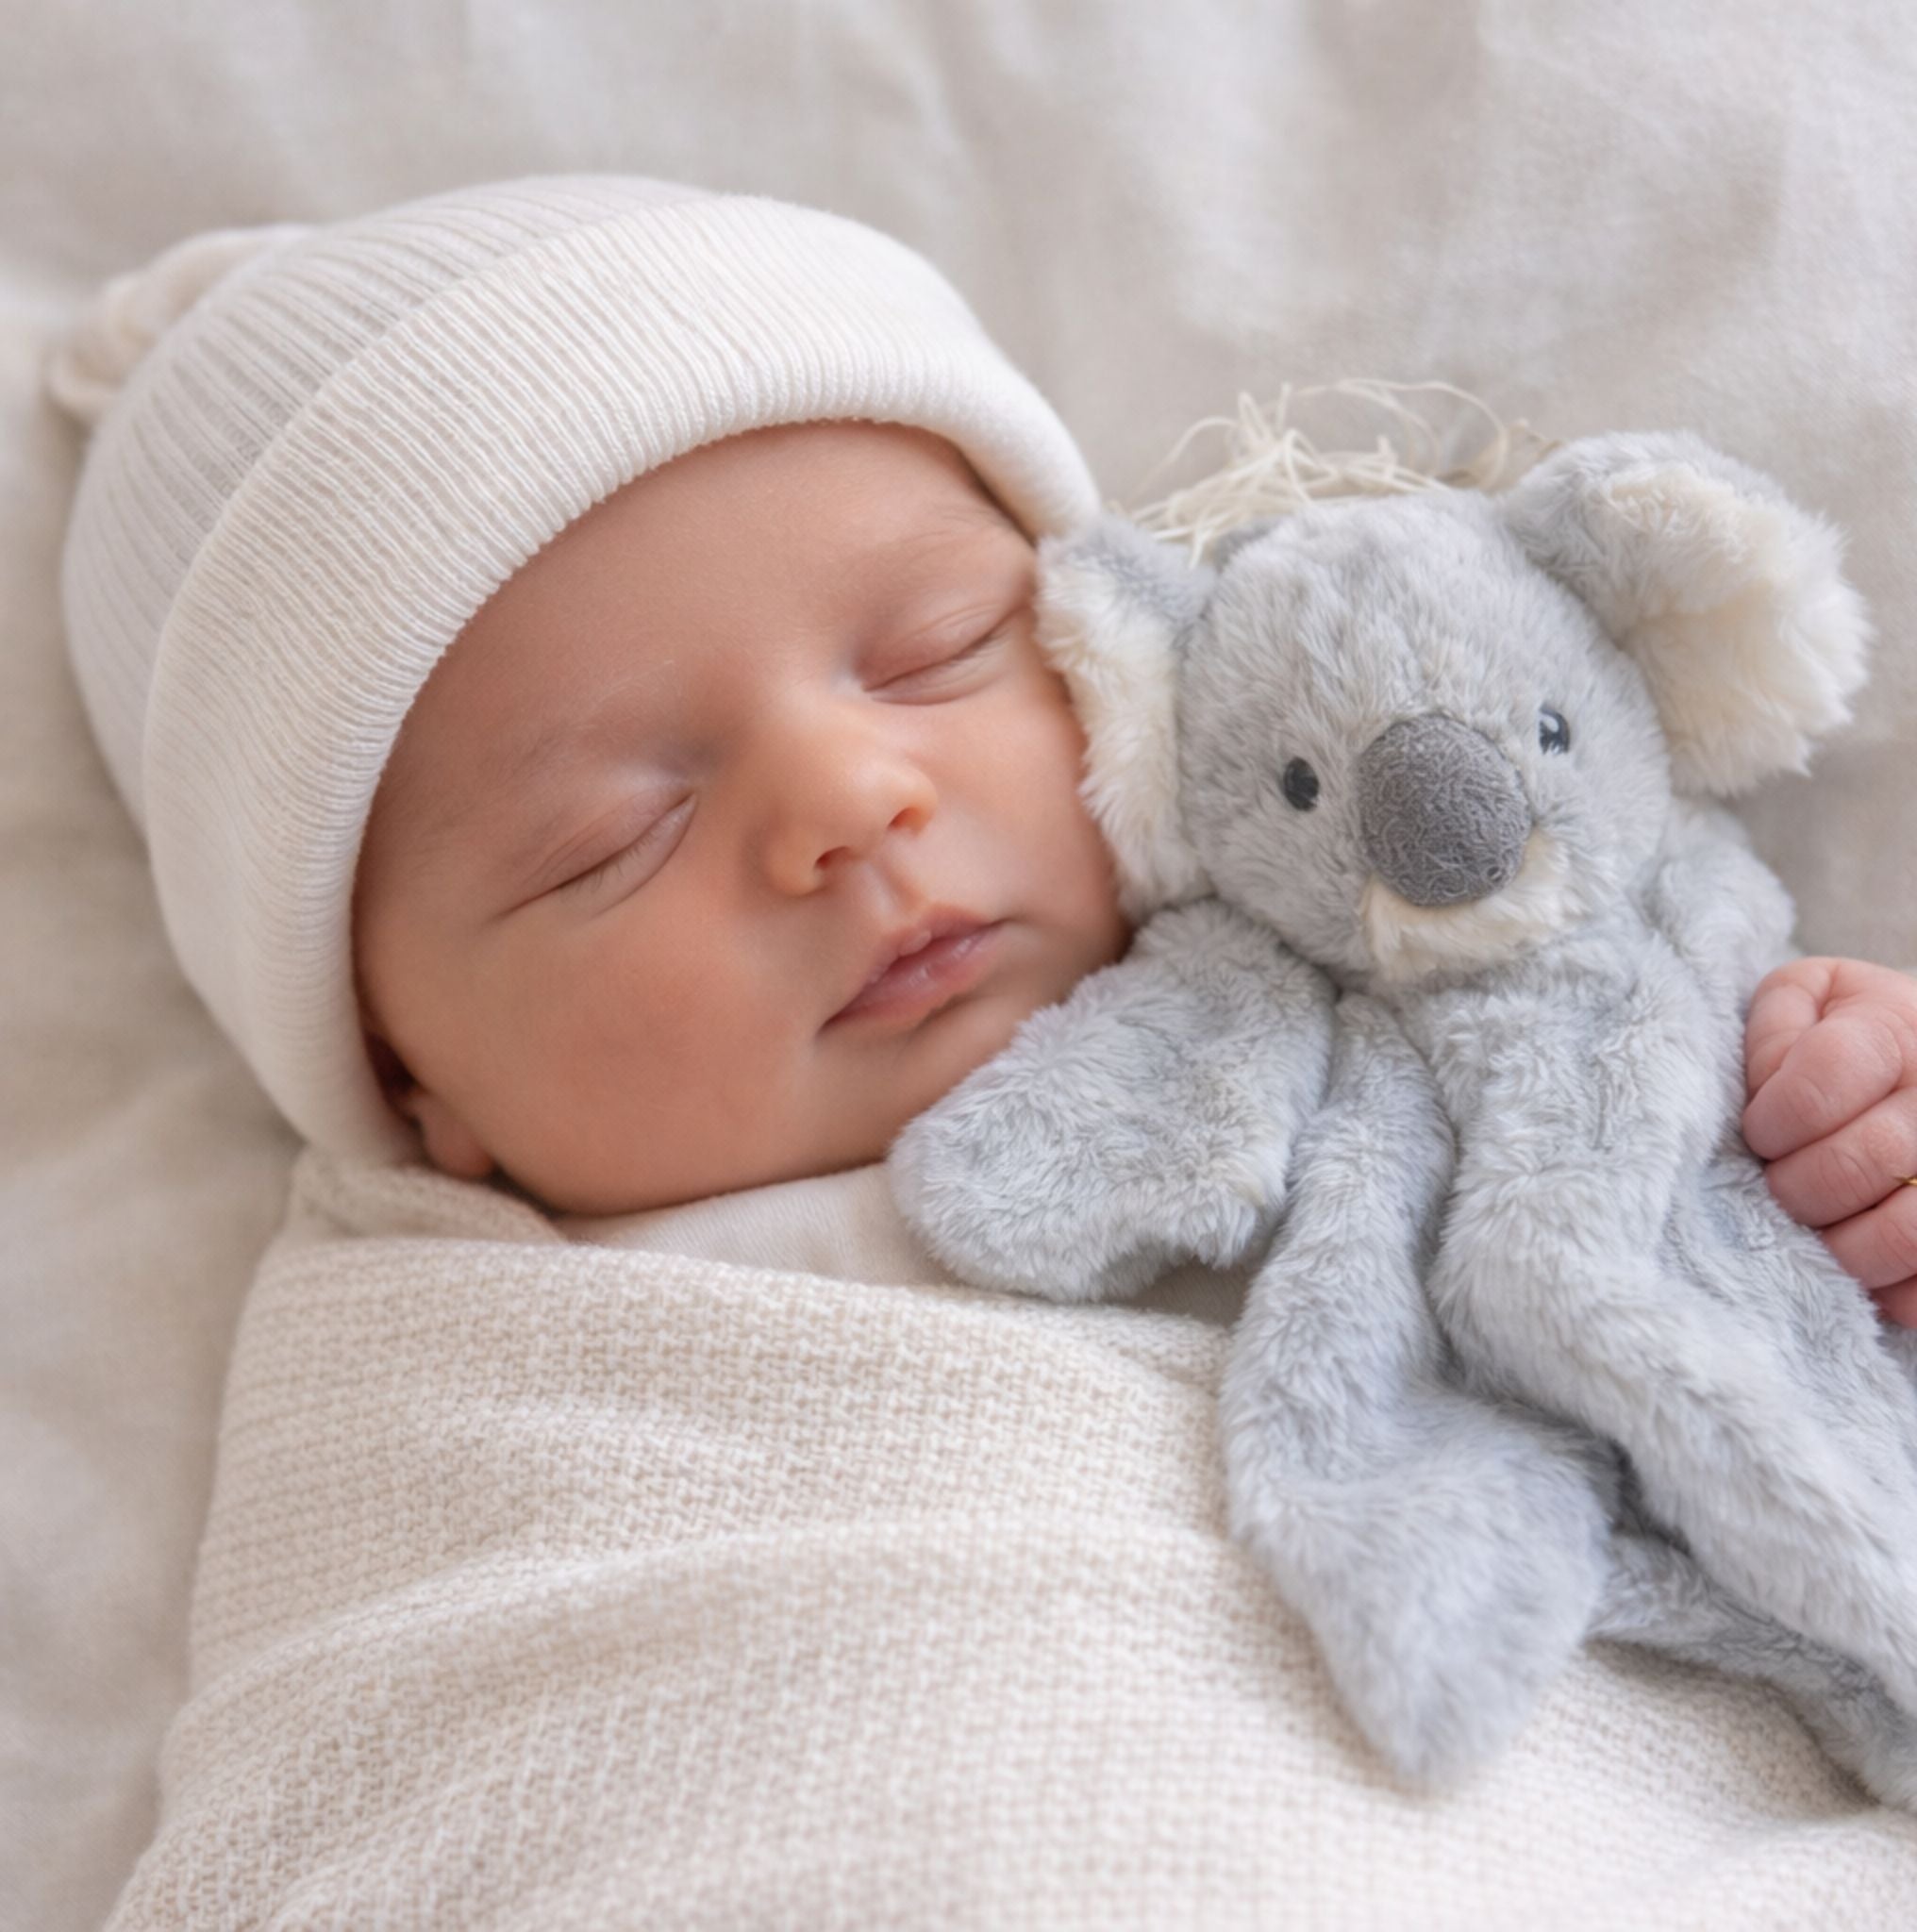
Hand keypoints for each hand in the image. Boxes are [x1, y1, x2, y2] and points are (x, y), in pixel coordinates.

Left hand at [1744, 957, 1916, 1325]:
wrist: (1911, 1066)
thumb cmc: (1837, 1033)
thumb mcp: (1801, 1001)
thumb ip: (1775, 1027)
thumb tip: (1770, 1086)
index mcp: (1895, 1026)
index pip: (1823, 1079)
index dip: (1774, 1121)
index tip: (1761, 1136)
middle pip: (1860, 1163)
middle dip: (1797, 1189)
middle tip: (1781, 1189)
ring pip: (1902, 1233)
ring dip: (1838, 1247)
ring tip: (1816, 1232)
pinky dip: (1889, 1292)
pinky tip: (1865, 1271)